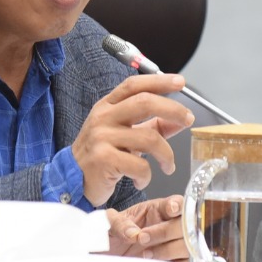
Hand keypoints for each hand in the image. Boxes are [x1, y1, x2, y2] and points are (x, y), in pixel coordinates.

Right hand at [71, 73, 194, 205]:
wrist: (73, 180)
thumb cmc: (102, 155)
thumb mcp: (125, 135)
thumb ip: (153, 125)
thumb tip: (179, 120)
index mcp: (108, 106)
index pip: (134, 86)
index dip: (159, 81)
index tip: (180, 82)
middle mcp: (103, 117)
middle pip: (144, 102)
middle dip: (172, 109)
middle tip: (188, 119)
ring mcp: (102, 137)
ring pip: (149, 138)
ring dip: (166, 154)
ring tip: (168, 165)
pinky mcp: (103, 159)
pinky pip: (139, 165)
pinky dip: (147, 176)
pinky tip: (141, 179)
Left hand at [107, 196, 189, 261]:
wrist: (111, 259)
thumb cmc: (114, 237)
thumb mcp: (110, 225)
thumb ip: (119, 224)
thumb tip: (133, 234)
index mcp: (158, 210)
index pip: (177, 203)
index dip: (178, 205)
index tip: (171, 209)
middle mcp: (171, 226)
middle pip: (185, 225)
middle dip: (165, 232)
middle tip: (142, 238)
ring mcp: (175, 246)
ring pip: (187, 246)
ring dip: (167, 251)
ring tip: (145, 254)